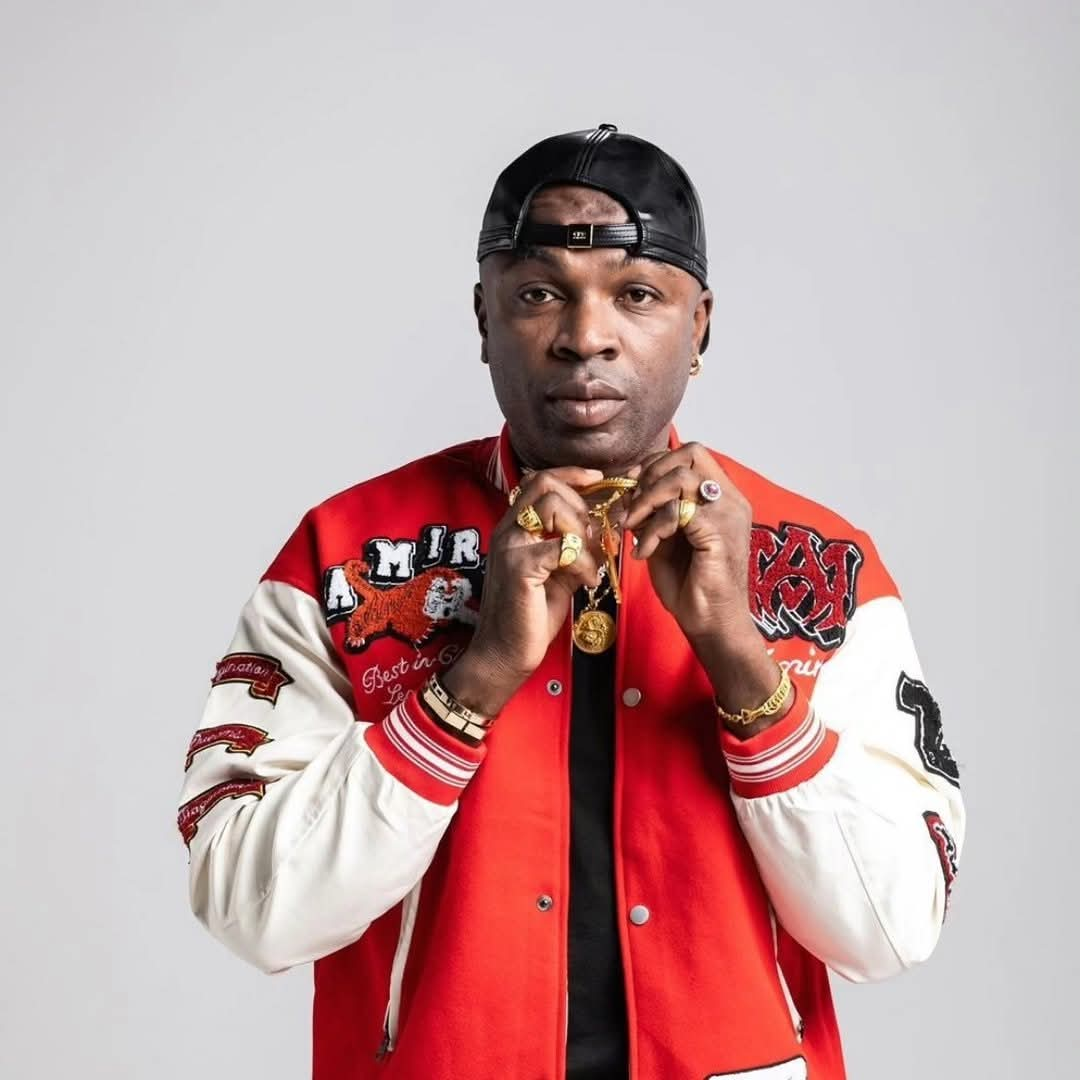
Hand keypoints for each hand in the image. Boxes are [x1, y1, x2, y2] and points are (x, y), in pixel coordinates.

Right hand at [443, 466, 604, 715]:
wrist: (504, 654)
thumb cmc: (531, 615)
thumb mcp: (559, 573)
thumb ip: (576, 546)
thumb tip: (606, 525)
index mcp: (515, 528)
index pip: (539, 480)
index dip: (571, 474)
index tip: (598, 479)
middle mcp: (508, 530)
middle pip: (547, 485)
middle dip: (582, 505)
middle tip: (594, 537)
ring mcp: (511, 547)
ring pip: (554, 507)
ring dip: (583, 533)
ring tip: (589, 564)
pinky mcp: (520, 568)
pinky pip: (563, 547)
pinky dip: (584, 563)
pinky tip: (586, 582)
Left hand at [618, 445, 784, 718]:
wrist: (712, 625)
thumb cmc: (691, 586)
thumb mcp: (665, 539)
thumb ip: (654, 511)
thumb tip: (628, 489)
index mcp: (722, 497)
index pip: (691, 453)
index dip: (655, 463)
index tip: (630, 488)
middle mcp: (731, 500)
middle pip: (690, 453)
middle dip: (650, 476)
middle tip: (630, 508)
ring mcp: (729, 514)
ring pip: (681, 477)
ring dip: (647, 499)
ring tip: (631, 527)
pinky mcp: (720, 533)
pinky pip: (678, 511)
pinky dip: (653, 528)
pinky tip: (644, 551)